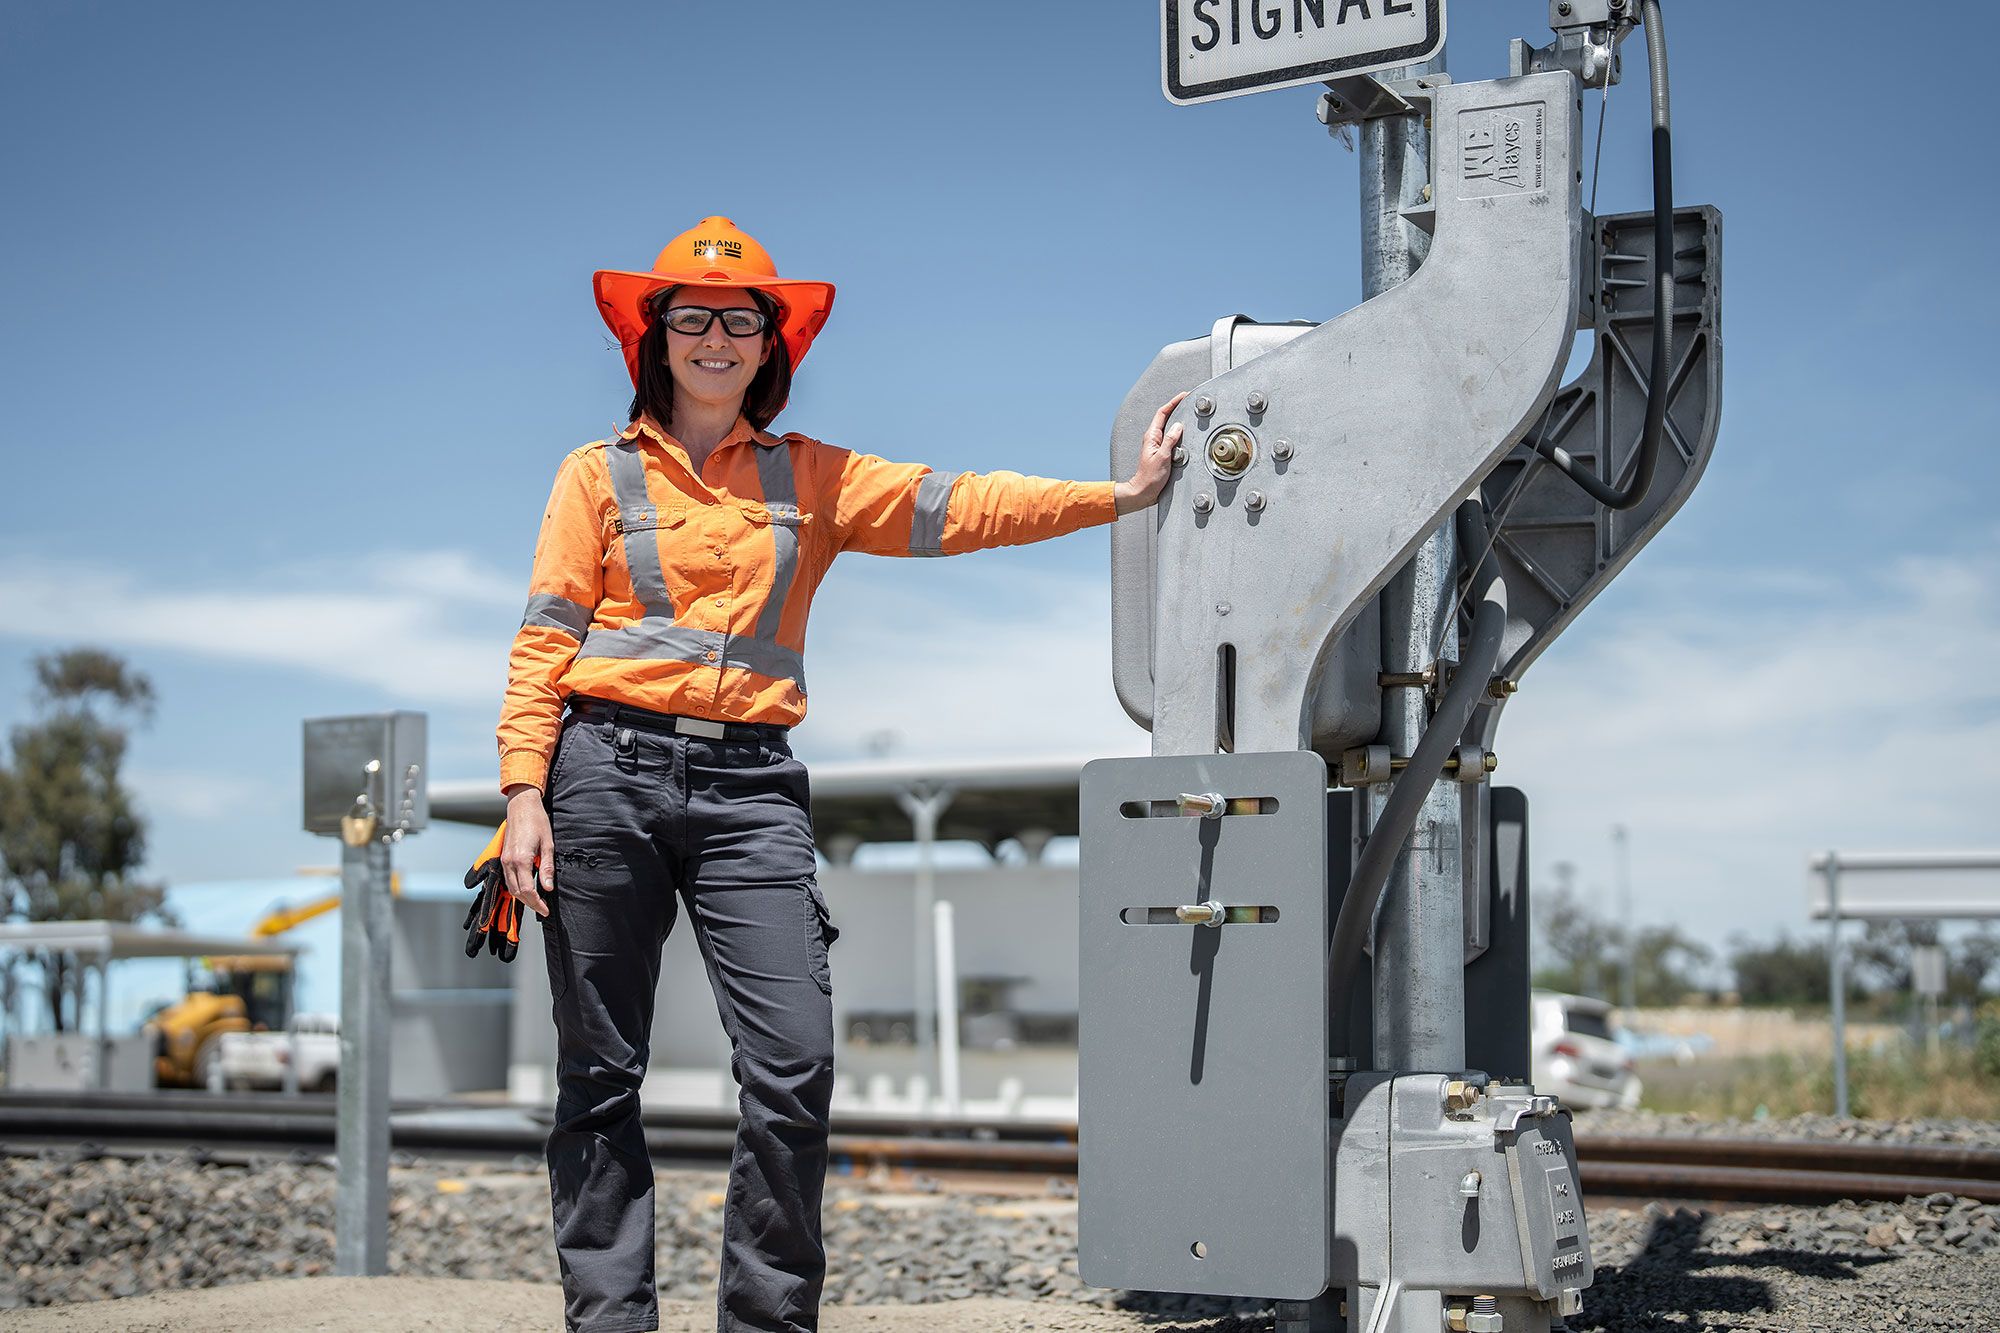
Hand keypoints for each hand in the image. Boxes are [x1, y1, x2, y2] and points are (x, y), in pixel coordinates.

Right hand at [501, 786, 553, 916]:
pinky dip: (516, 888)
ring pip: (510, 888)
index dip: (537, 903)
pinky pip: (507, 879)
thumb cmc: (537, 822)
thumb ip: (547, 868)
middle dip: (530, 904)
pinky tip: (526, 890)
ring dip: (522, 898)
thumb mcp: (548, 845)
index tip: (546, 910)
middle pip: (517, 892)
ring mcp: (504, 860)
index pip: (527, 890)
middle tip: (543, 909)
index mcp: (521, 860)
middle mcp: (509, 862)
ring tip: (537, 902)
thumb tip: (548, 888)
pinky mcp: (503, 858)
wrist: (521, 806)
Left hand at [1114, 391, 1188, 514]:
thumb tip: (1178, 426)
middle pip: (1166, 418)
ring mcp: (1158, 446)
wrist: (1144, 492)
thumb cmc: (1150, 478)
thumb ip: (1170, 440)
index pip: (1162, 413)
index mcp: (1151, 437)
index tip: (1183, 396)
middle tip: (1190, 401)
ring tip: (1191, 414)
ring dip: (1180, 419)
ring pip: (1170, 428)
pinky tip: (1188, 434)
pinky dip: (1180, 433)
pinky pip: (1173, 438)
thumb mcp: (1162, 457)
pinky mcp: (1163, 453)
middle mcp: (1154, 439)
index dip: (1173, 402)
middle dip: (1177, 407)